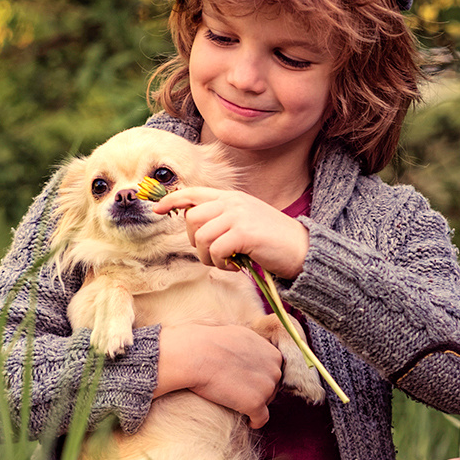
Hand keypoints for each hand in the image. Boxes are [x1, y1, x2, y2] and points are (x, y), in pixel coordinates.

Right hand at [155, 324, 281, 427]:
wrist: (195, 356)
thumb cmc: (209, 343)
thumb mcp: (239, 334)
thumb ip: (253, 345)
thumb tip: (250, 351)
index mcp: (272, 352)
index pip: (273, 370)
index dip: (260, 376)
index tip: (248, 380)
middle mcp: (274, 369)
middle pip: (272, 386)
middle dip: (260, 390)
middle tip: (241, 392)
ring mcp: (267, 387)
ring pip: (267, 402)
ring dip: (255, 403)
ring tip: (238, 402)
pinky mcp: (255, 403)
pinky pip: (262, 419)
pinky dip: (255, 421)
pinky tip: (248, 421)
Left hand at [157, 187, 310, 278]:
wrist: (303, 249)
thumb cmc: (272, 241)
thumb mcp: (245, 222)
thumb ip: (223, 219)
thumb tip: (195, 227)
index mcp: (232, 198)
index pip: (194, 193)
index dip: (172, 200)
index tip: (157, 209)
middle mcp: (233, 202)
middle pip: (192, 219)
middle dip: (195, 242)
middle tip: (213, 254)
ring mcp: (239, 216)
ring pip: (202, 237)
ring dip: (208, 257)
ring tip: (225, 262)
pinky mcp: (245, 233)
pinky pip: (216, 250)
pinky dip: (221, 263)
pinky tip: (235, 266)